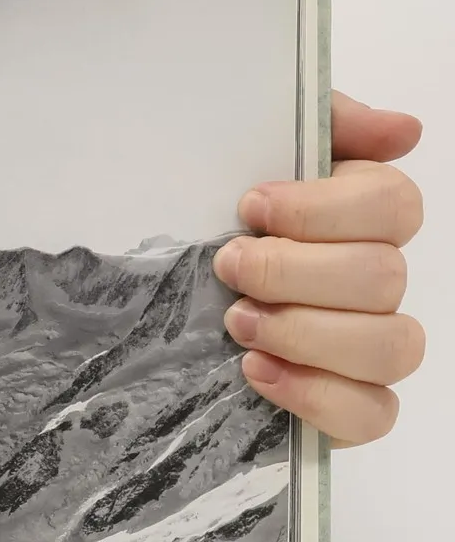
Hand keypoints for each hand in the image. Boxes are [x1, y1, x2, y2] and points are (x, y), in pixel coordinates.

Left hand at [215, 92, 424, 444]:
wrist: (138, 329)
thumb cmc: (200, 236)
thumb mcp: (236, 162)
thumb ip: (318, 127)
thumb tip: (403, 131)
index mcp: (356, 221)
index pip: (394, 204)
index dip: (324, 208)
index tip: (250, 205)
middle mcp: (373, 285)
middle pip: (384, 275)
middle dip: (296, 271)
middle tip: (228, 267)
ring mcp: (367, 351)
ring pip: (392, 344)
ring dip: (308, 332)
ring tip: (237, 323)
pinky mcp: (348, 410)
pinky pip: (372, 414)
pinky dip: (317, 394)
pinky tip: (256, 372)